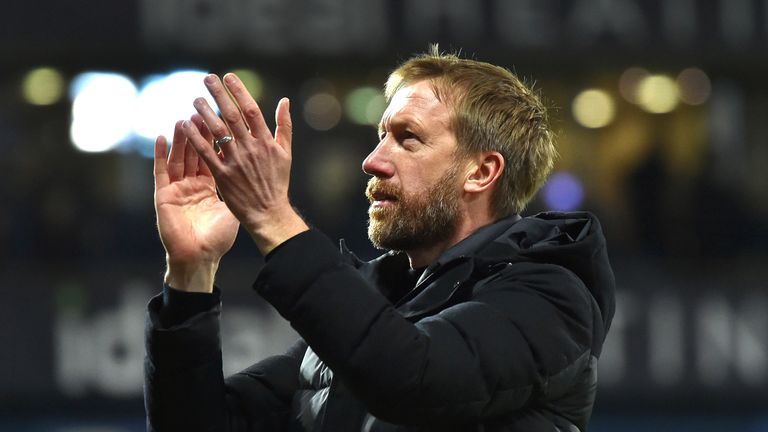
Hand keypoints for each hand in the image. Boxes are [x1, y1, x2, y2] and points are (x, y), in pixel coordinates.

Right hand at [154, 117, 239, 291]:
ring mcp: (177, 189)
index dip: (216, 140)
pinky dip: (161, 155)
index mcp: (210, 187)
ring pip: (179, 157)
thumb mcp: (232, 209)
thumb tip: (256, 175)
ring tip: (184, 118)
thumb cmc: (218, 239)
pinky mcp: (164, 196)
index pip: (213, 157)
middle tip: (202, 110)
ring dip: (181, 138)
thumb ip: (239, 190)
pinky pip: (161, 172)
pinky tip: (160, 138)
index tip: (221, 119)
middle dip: (198, 132)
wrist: (199, 258)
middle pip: (195, 153)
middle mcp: (193, 184)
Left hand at [182, 73, 307, 254]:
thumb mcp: (286, 153)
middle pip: (231, 116)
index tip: (228, 77)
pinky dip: (196, 137)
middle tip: (207, 78)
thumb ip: (284, 125)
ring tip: (195, 99)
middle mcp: (250, 148)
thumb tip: (284, 101)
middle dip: (218, 95)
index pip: (251, 110)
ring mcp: (235, 161)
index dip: (239, 91)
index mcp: (266, 141)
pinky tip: (186, 124)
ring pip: (217, 131)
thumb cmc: (277, 183)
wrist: (269, 213)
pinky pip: (206, 152)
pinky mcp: (222, 175)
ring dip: (204, 113)